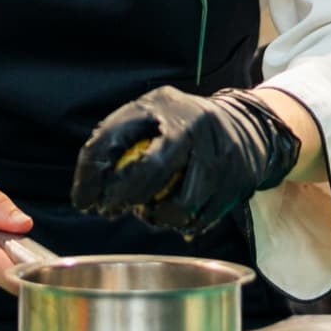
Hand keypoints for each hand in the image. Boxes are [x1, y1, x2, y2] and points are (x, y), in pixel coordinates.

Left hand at [70, 87, 300, 240]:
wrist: (246, 127)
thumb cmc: (182, 128)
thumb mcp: (152, 116)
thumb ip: (122, 142)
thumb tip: (89, 189)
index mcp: (159, 105)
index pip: (112, 138)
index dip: (91, 175)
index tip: (84, 201)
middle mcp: (191, 125)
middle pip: (150, 170)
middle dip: (123, 197)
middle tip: (111, 209)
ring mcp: (217, 153)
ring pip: (180, 204)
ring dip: (158, 218)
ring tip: (151, 213)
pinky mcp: (236, 180)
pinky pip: (202, 218)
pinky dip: (184, 225)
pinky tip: (177, 217)